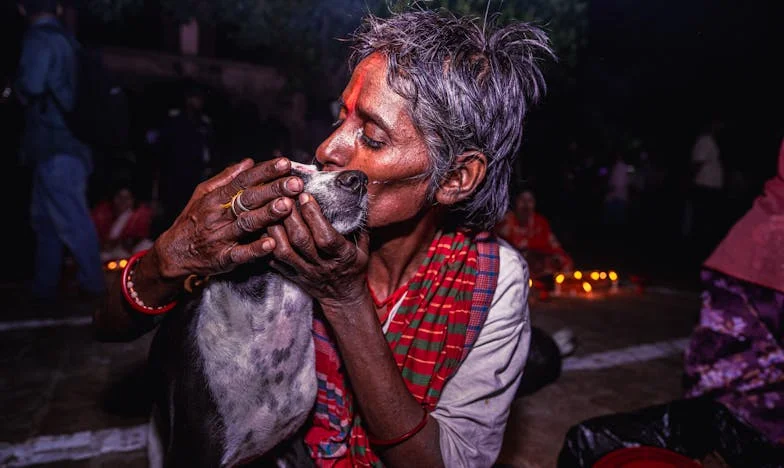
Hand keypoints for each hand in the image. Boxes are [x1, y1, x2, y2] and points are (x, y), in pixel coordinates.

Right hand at [152, 158, 304, 279]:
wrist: (173, 254)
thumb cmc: (192, 221)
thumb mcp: (203, 194)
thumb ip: (226, 178)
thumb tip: (248, 162)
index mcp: (216, 198)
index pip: (243, 181)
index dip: (265, 171)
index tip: (285, 163)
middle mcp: (219, 216)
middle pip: (248, 200)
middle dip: (273, 190)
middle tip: (295, 183)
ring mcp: (221, 237)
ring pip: (246, 224)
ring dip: (267, 215)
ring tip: (286, 206)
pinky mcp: (222, 258)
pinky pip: (240, 254)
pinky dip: (255, 249)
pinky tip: (271, 244)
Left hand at [267, 192, 369, 310]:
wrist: (343, 297)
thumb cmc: (354, 267)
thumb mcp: (363, 247)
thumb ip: (359, 225)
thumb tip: (357, 198)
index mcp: (342, 256)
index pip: (325, 236)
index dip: (314, 216)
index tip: (305, 196)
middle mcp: (322, 265)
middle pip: (301, 241)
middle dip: (291, 216)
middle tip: (284, 196)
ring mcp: (304, 272)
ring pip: (283, 251)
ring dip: (275, 229)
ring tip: (271, 210)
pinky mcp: (291, 276)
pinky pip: (274, 261)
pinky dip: (266, 244)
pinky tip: (264, 228)